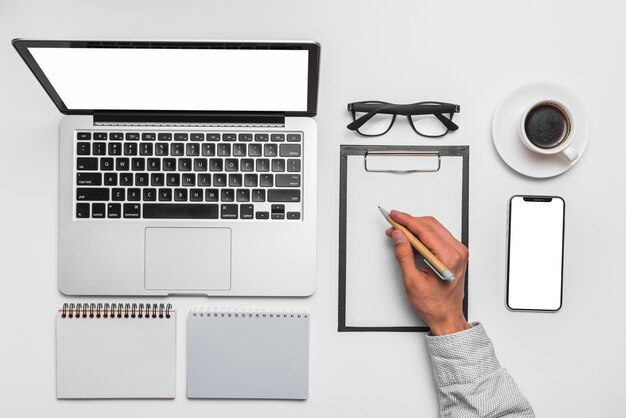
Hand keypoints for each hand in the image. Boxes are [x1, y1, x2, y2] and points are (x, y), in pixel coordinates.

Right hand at [386, 211, 469, 335]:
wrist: (446, 316)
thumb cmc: (434, 304)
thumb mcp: (412, 281)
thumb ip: (404, 255)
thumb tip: (399, 236)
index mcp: (449, 258)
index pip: (425, 231)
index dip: (407, 221)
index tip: (394, 216)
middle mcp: (457, 252)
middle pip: (430, 225)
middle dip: (409, 223)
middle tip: (393, 225)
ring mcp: (458, 252)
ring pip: (434, 228)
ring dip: (415, 227)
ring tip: (399, 232)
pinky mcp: (455, 253)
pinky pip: (438, 235)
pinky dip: (423, 234)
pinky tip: (411, 237)